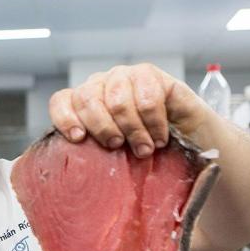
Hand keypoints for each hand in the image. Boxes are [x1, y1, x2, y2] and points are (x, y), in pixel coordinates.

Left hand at [49, 64, 212, 157]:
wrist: (187, 139)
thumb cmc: (143, 150)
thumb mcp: (114, 155)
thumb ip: (95, 154)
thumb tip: (77, 176)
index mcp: (84, 104)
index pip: (62, 101)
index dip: (65, 118)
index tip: (78, 138)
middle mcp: (100, 85)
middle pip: (87, 98)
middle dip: (103, 127)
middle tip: (118, 146)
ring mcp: (124, 76)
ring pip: (117, 99)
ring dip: (132, 129)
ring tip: (144, 149)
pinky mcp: (150, 74)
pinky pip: (147, 97)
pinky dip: (154, 122)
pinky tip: (160, 137)